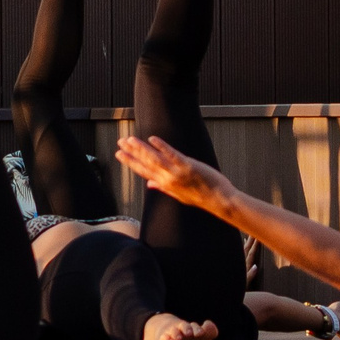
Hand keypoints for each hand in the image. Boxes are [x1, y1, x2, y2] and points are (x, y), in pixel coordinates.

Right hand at [113, 135, 236, 213]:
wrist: (219, 201)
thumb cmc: (201, 197)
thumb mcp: (179, 195)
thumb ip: (162, 188)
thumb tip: (149, 185)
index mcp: (165, 184)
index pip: (143, 171)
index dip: (130, 162)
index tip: (119, 154)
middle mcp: (167, 179)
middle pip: (146, 163)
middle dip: (132, 152)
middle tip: (120, 142)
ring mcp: (176, 173)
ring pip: (154, 159)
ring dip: (141, 148)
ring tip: (130, 139)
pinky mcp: (187, 166)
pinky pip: (172, 155)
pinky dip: (161, 146)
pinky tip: (152, 139)